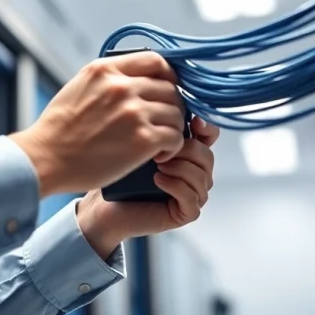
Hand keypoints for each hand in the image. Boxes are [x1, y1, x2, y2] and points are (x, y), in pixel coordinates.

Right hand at [9, 52, 185, 196]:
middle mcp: (122, 86)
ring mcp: (133, 112)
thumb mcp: (79, 86)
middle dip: (172, 106)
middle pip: (171, 89)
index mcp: (105, 70)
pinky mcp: (142, 139)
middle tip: (163, 122)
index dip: (169, 76)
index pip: (155, 60)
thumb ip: (107, 78)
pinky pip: (175, 137)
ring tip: (160, 141)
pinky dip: (173, 147)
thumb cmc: (59, 128)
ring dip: (173, 128)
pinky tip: (159, 155)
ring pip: (177, 113)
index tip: (167, 90)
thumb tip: (136, 79)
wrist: (46, 158)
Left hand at [75, 117, 219, 258]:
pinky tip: (157, 180)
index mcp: (189, 152)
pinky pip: (192, 197)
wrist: (105, 205)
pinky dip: (176, 186)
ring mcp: (194, 194)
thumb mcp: (139, 141)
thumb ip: (157, 124)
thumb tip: (170, 101)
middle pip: (207, 155)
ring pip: (202, 176)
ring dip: (180, 167)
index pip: (209, 135)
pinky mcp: (186, 213)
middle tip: (161, 150)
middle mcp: (196, 172)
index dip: (204, 127)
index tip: (192, 121)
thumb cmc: (120, 171)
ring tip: (157, 165)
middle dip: (186, 149)